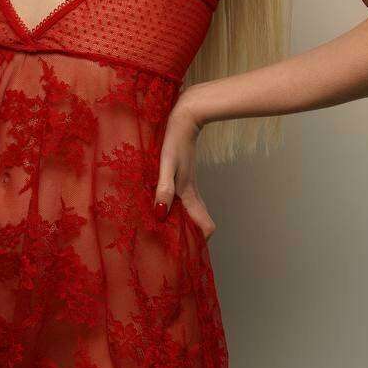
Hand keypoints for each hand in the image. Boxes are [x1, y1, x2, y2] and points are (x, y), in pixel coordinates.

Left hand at [153, 90, 216, 241]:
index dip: (199, 242)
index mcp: (189, 194)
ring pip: (192, 211)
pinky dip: (178, 209)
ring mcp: (190, 184)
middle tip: (173, 249)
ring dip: (183, 223)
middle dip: (190, 238)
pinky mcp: (184, 175)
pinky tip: (163, 206)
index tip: (184, 252)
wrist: (186, 115)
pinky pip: (185, 200)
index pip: (206, 227)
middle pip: (199, 222)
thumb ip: (164, 189)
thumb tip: (160, 215)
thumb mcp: (166, 165)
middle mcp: (192, 192)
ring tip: (165, 234)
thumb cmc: (175, 140)